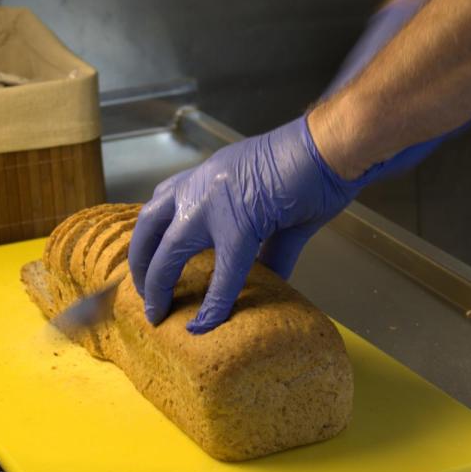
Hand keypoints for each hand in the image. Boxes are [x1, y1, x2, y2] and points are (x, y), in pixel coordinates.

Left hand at [129, 115, 401, 333]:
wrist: (330, 146)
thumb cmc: (312, 166)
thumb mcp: (274, 204)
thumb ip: (267, 246)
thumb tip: (266, 279)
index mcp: (208, 177)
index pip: (165, 203)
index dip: (153, 236)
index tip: (151, 259)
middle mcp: (201, 187)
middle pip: (149, 224)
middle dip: (140, 260)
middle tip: (142, 291)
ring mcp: (214, 205)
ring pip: (168, 250)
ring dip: (157, 281)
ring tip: (156, 308)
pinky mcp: (240, 225)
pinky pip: (222, 274)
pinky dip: (212, 304)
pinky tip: (204, 325)